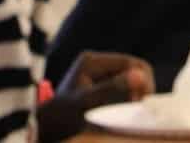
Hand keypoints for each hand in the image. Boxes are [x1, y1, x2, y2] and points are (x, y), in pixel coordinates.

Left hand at [36, 51, 154, 141]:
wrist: (46, 128)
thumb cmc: (64, 117)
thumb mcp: (88, 104)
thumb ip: (112, 89)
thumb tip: (140, 76)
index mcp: (92, 61)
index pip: (131, 63)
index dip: (143, 80)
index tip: (143, 102)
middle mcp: (96, 62)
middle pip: (132, 70)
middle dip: (138, 88)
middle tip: (135, 109)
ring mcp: (98, 73)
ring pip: (129, 80)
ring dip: (133, 95)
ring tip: (126, 112)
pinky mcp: (100, 85)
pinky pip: (123, 88)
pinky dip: (127, 99)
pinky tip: (120, 111)